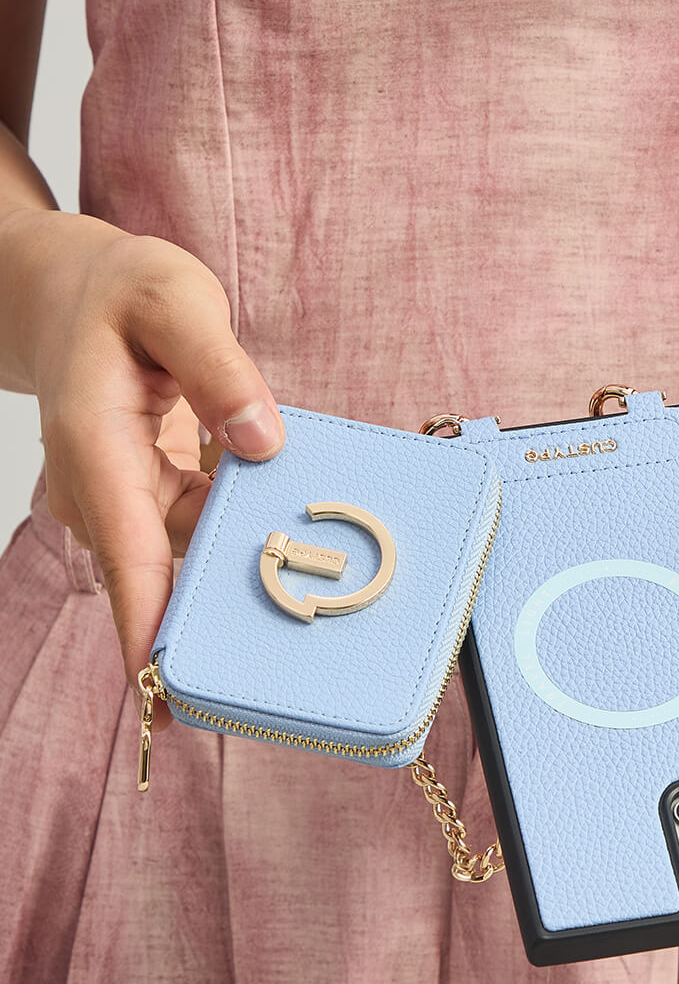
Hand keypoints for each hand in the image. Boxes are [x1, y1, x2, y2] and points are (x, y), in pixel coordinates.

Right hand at [5, 210, 285, 718]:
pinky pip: (195, 533)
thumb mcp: (175, 300)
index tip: (165, 691)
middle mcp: (101, 487)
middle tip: (275, 664)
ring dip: (236, 572)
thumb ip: (219, 367)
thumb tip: (262, 441)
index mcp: (97, 445)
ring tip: (303, 593)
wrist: (71, 293)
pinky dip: (236, 536)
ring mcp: (121, 497)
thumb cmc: (118, 293)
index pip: (128, 552)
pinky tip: (284, 537)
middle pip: (159, 573)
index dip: (147, 625)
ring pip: (184, 555)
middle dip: (210, 619)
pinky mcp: (147, 495)